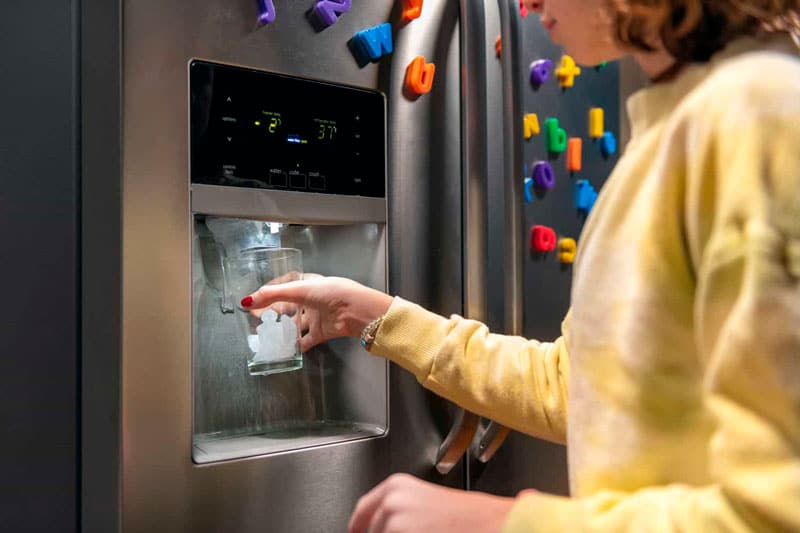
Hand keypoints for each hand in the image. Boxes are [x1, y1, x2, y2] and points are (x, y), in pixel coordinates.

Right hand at [242, 276, 392, 351]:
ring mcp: (316, 317)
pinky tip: (284, 350)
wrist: (356, 311)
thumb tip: (248, 301)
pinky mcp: (321, 332)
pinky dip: (295, 346)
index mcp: (308, 284)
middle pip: (287, 307)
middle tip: (255, 320)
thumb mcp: (300, 289)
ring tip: (265, 336)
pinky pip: (304, 340)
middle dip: (272, 313)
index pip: (284, 288)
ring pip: (294, 325)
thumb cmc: (332, 293)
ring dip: (282, 330)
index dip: (268, 294)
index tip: (253, 302)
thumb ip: (273, 295)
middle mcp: (311, 300)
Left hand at [348, 474, 514, 532]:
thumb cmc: (466, 517)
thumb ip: (398, 511)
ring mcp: (393, 524)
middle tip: (418, 531)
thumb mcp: (424, 503)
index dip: (358, 526)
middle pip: (372, 532)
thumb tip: (383, 526)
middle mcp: (390, 502)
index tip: (355, 532)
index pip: (362, 512)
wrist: (490, 524)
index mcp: (395, 486)